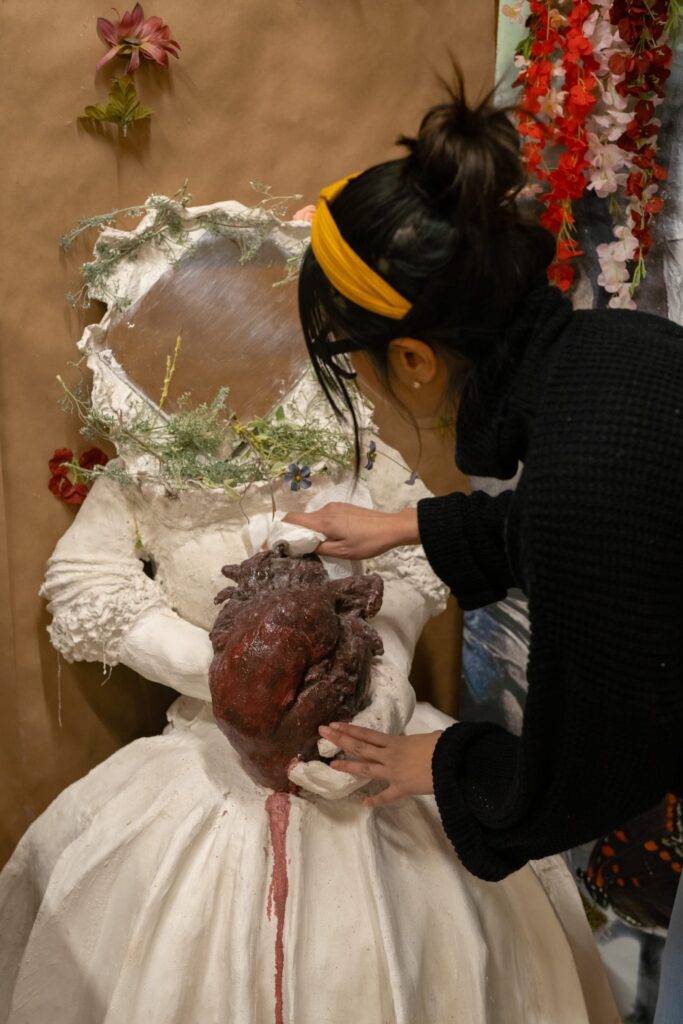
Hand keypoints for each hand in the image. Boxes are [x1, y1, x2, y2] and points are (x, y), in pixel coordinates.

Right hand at [283, 503, 418, 559]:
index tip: (276, 542)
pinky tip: (327, 538)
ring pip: (312, 518)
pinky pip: (323, 516)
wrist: (391, 527)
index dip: (281, 529)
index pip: (293, 519)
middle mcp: (325, 510)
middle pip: (301, 519)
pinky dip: (319, 526)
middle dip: (293, 532)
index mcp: (323, 521)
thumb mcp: (343, 552)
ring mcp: (334, 507)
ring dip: (308, 530)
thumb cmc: (368, 542)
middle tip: (293, 549)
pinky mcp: (342, 508)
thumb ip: (320, 548)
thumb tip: (302, 547)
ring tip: (312, 546)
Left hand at [319, 722, 441, 807]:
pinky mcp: (402, 788)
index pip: (367, 734)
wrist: (451, 764)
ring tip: (331, 765)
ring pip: (366, 769)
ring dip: (348, 767)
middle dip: (340, 740)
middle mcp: (389, 756)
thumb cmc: (443, 746)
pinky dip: (376, 800)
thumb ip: (423, 740)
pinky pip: (387, 796)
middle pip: (360, 747)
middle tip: (323, 733)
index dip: (349, 729)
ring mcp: (393, 773)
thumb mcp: (431, 737)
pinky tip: (365, 804)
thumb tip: (428, 740)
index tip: (334, 725)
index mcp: (396, 742)